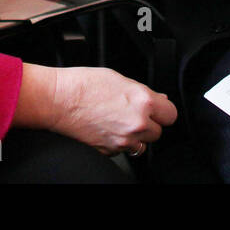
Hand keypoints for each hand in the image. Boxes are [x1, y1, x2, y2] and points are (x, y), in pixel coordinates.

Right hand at [15, 64, 176, 154]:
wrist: (58, 100)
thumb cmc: (83, 85)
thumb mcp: (119, 78)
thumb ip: (143, 92)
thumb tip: (158, 99)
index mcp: (143, 102)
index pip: (171, 114)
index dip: (163, 110)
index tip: (158, 108)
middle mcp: (137, 124)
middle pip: (159, 132)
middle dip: (150, 123)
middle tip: (135, 112)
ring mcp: (123, 140)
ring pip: (143, 144)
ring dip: (136, 135)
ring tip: (120, 120)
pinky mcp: (110, 151)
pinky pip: (124, 150)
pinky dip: (120, 142)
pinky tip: (108, 127)